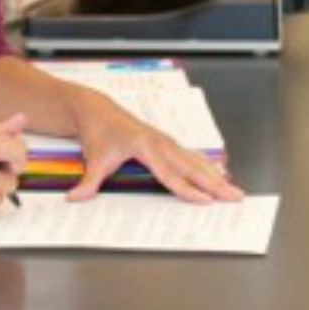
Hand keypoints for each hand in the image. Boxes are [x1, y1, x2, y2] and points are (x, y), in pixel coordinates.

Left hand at [69, 95, 240, 203]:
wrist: (96, 108)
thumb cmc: (97, 133)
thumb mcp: (93, 158)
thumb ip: (88, 182)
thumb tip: (74, 199)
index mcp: (143, 145)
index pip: (169, 173)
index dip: (188, 189)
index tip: (206, 201)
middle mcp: (159, 142)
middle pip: (190, 167)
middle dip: (214, 184)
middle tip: (235, 197)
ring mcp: (165, 140)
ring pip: (194, 160)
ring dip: (215, 175)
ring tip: (234, 190)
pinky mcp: (166, 142)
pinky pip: (190, 155)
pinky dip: (206, 165)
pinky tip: (220, 174)